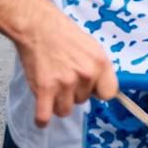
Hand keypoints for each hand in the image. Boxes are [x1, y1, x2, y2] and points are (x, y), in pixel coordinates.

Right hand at [12, 0, 117, 127]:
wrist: (38, 27)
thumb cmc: (64, 35)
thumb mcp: (92, 47)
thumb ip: (98, 69)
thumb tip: (101, 89)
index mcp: (100, 63)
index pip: (109, 93)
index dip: (98, 92)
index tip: (90, 89)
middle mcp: (86, 75)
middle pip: (83, 101)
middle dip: (73, 93)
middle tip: (63, 77)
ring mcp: (65, 83)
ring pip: (65, 110)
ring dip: (58, 103)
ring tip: (52, 88)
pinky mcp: (44, 89)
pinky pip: (44, 116)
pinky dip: (41, 120)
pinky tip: (42, 118)